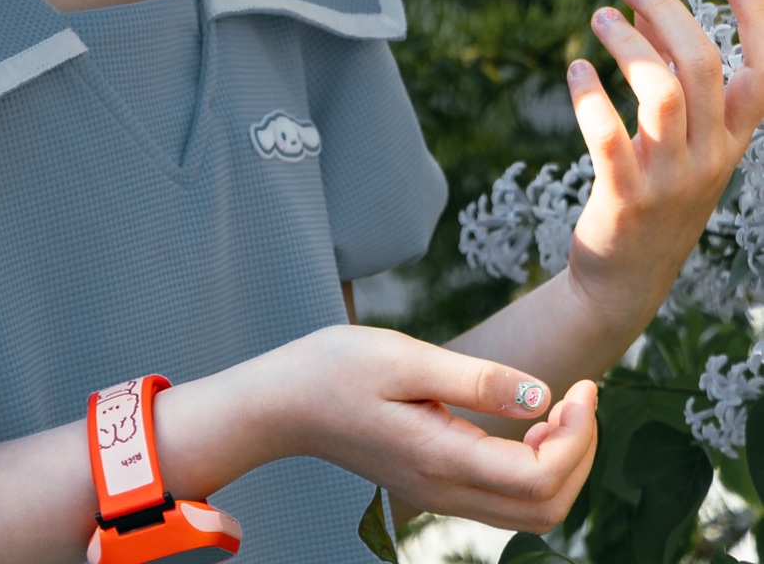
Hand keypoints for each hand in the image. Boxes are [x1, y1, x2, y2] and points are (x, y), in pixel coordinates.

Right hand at [248, 325, 596, 530]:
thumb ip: (476, 380)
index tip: (584, 384)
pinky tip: (527, 422)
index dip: (579, 435)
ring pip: (531, 511)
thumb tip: (543, 395)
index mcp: (442, 459)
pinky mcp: (436, 486)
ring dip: (563, 465)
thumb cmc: (336, 369)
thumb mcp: (405, 356)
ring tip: (560, 407)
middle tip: (581, 395)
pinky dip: (536, 469)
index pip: (541, 475)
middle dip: (581, 454)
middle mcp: (447, 490)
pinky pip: (506, 499)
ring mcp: (441, 495)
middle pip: (547, 507)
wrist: (284, 403)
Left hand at [567, 0, 763, 326]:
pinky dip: (589, 93)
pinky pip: (608, 134)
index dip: (756, 21)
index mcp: (732, 143)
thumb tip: (642, 6)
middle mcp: (710, 159)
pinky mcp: (625, 196)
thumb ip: (669, 76)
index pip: (763, 77)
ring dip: (627, 43)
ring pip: (662, 91)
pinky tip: (576, 69)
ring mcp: (669, 180)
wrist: (624, 282)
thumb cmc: (652, 192)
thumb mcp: (677, 140)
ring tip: (598, 18)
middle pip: (704, 65)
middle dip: (668, 10)